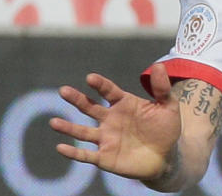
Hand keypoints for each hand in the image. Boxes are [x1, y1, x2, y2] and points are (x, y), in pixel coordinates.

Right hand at [50, 63, 180, 180]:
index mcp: (124, 104)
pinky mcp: (105, 157)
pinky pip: (86, 155)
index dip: (100, 84)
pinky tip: (61, 147)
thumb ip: (162, 88)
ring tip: (53, 122)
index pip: (109, 92)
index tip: (90, 78)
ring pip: (83, 132)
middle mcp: (111, 120)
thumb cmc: (165, 128)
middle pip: (90, 108)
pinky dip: (73, 152)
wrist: (166, 157)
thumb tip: (158, 65)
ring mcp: (106, 138)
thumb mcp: (168, 106)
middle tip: (63, 90)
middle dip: (77, 99)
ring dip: (68, 127)